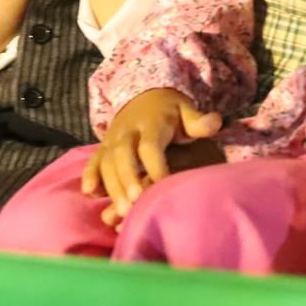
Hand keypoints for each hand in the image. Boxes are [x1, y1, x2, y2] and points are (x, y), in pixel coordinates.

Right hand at [81, 87, 221, 222]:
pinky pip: (93, 160)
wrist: (144, 95)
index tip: (163, 185)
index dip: (155, 165)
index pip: (150, 146)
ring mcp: (112, 140)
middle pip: (124, 156)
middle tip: (135, 203)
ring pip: (108, 163)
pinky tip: (89, 193)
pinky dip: (89, 175)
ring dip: (112, 186)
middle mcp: (128, 132)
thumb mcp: (186, 110)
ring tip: (120, 211)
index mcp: (151, 124)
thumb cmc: (171, 111)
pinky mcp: (103, 147)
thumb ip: (199, 121)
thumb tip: (216, 122)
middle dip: (128, 179)